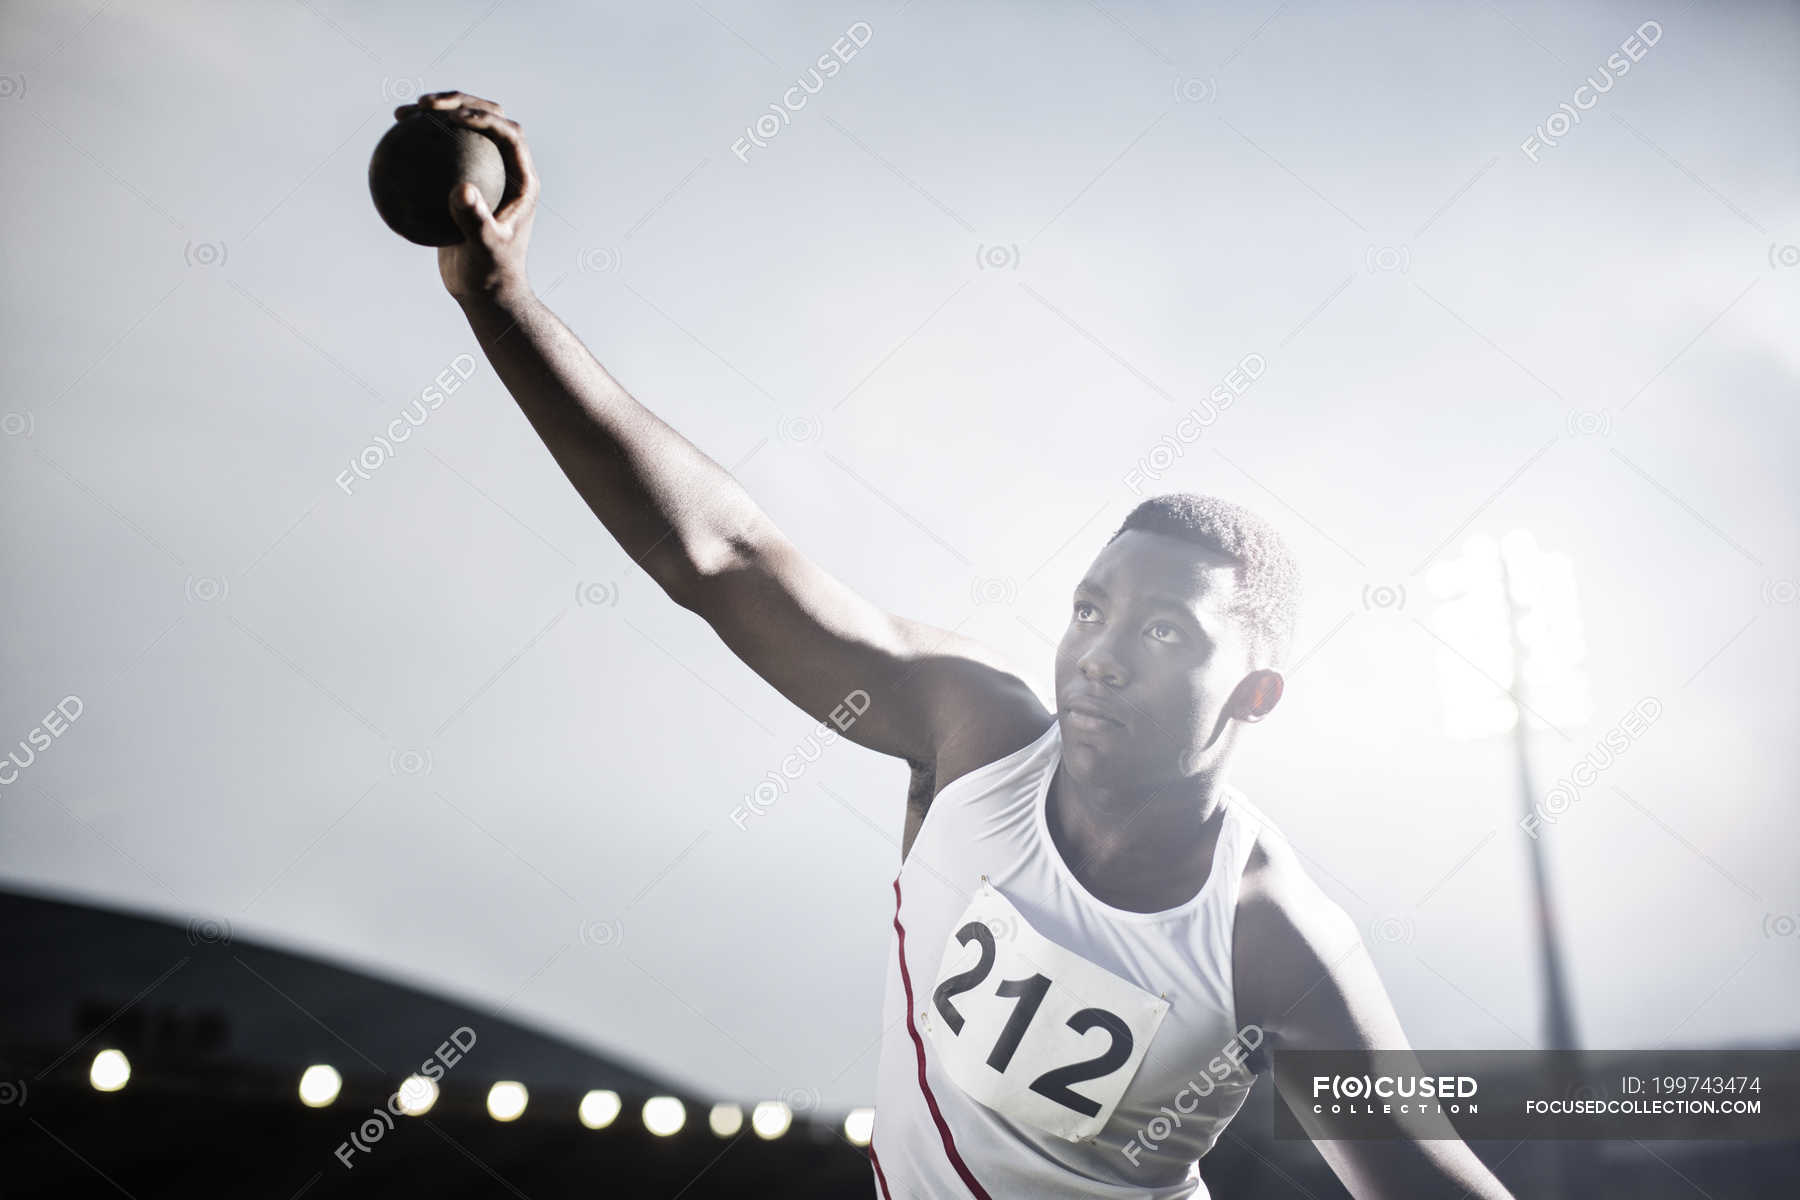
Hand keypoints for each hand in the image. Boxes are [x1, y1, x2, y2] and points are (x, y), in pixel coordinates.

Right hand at [392, 91, 537, 303]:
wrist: (483, 291)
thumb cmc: (490, 274)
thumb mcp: (484, 249)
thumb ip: (476, 219)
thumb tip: (461, 190)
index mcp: (523, 179)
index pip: (509, 134)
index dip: (485, 117)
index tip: (453, 116)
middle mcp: (507, 170)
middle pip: (487, 119)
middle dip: (458, 101)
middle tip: (424, 103)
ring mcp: (484, 174)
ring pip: (460, 132)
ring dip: (434, 115)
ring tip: (402, 112)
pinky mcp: (461, 184)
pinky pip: (439, 155)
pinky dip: (417, 146)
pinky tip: (389, 142)